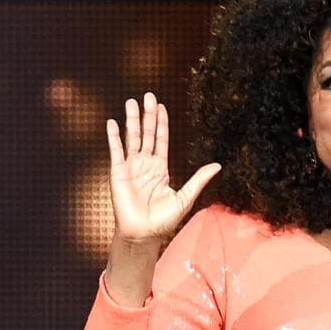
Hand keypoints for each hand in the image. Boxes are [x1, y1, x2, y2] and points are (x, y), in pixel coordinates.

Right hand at [106, 92, 221, 244]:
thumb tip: (218, 165)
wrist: (144, 234)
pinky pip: (116, 151)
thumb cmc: (163, 221)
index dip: (161, 123)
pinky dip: (113, 137)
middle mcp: (145, 164)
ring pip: (131, 138)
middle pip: (146, 134)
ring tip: (131, 102)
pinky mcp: (117, 173)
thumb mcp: (186, 197)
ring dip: (131, 120)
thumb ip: (199, 179)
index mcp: (160, 169)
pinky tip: (113, 123)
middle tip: (148, 95)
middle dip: (147, 115)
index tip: (161, 106)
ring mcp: (130, 167)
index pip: (161, 140)